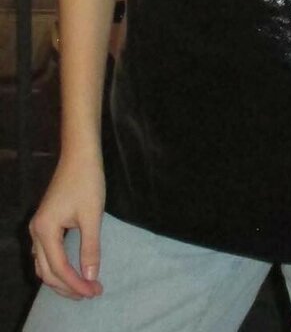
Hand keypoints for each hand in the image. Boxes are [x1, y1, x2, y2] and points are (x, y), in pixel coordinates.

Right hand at [29, 150, 105, 299]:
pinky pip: (46, 254)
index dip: (77, 284)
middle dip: (68, 286)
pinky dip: (57, 267)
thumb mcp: (91, 216)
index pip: (60, 268)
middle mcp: (36, 232)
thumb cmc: (87, 182)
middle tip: (91, 293)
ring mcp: (38, 227)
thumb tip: (90, 276)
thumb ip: (90, 248)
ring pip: (44, 265)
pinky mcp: (44, 223)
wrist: (79, 155)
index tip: (96, 290)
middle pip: (47, 272)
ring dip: (61, 279)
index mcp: (45, 230)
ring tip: (83, 287)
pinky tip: (72, 270)